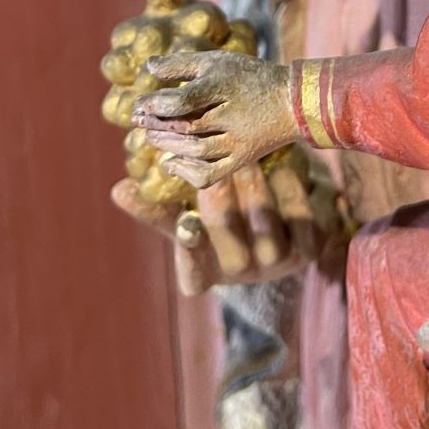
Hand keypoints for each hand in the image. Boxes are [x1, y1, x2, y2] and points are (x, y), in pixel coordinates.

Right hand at [111, 160, 322, 295]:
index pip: (192, 275)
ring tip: (247, 154)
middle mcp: (240, 274)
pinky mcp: (309, 248)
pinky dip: (291, 188)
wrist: (287, 212)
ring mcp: (278, 264)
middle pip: (228, 240)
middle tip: (215, 158)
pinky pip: (301, 219)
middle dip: (220, 197)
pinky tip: (285, 160)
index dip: (190, 252)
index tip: (187, 225)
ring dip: (255, 187)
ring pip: (264, 226)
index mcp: (205, 272)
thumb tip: (119, 190)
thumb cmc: (224, 208)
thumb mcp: (189, 210)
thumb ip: (160, 205)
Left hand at [133, 51, 295, 189]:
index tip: (140, 104)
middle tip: (137, 120)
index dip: (157, 104)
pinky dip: (186, 173)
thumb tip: (148, 67)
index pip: (183, 100)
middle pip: (186, 127)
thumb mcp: (217, 62)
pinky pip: (210, 174)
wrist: (292, 101)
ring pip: (195, 151)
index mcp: (224, 87)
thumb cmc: (249, 77)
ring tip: (150, 137)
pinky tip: (170, 163)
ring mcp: (238, 141)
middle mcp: (232, 116)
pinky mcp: (242, 159)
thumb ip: (181, 64)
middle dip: (156, 124)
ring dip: (167, 145)